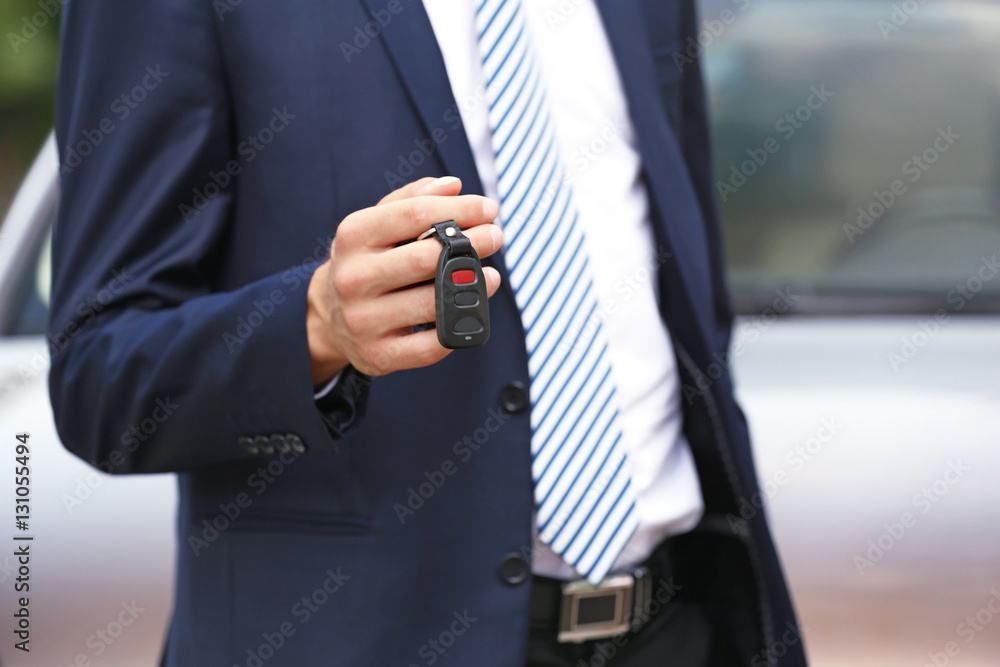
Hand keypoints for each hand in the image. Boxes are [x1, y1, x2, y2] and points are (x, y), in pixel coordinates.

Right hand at [306, 177, 502, 384]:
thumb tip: (453, 186)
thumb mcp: (377, 225)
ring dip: (473, 287)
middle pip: (426, 257)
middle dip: (472, 244)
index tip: (488, 209)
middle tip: (495, 237)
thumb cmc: (367, 262)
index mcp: (353, 237)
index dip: (459, 210)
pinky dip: (457, 329)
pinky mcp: (378, 355)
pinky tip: (470, 312)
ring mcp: (363, 320)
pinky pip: (430, 346)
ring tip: (490, 275)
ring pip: (432, 302)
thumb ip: (412, 200)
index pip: (414, 214)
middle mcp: (353, 278)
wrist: (328, 317)